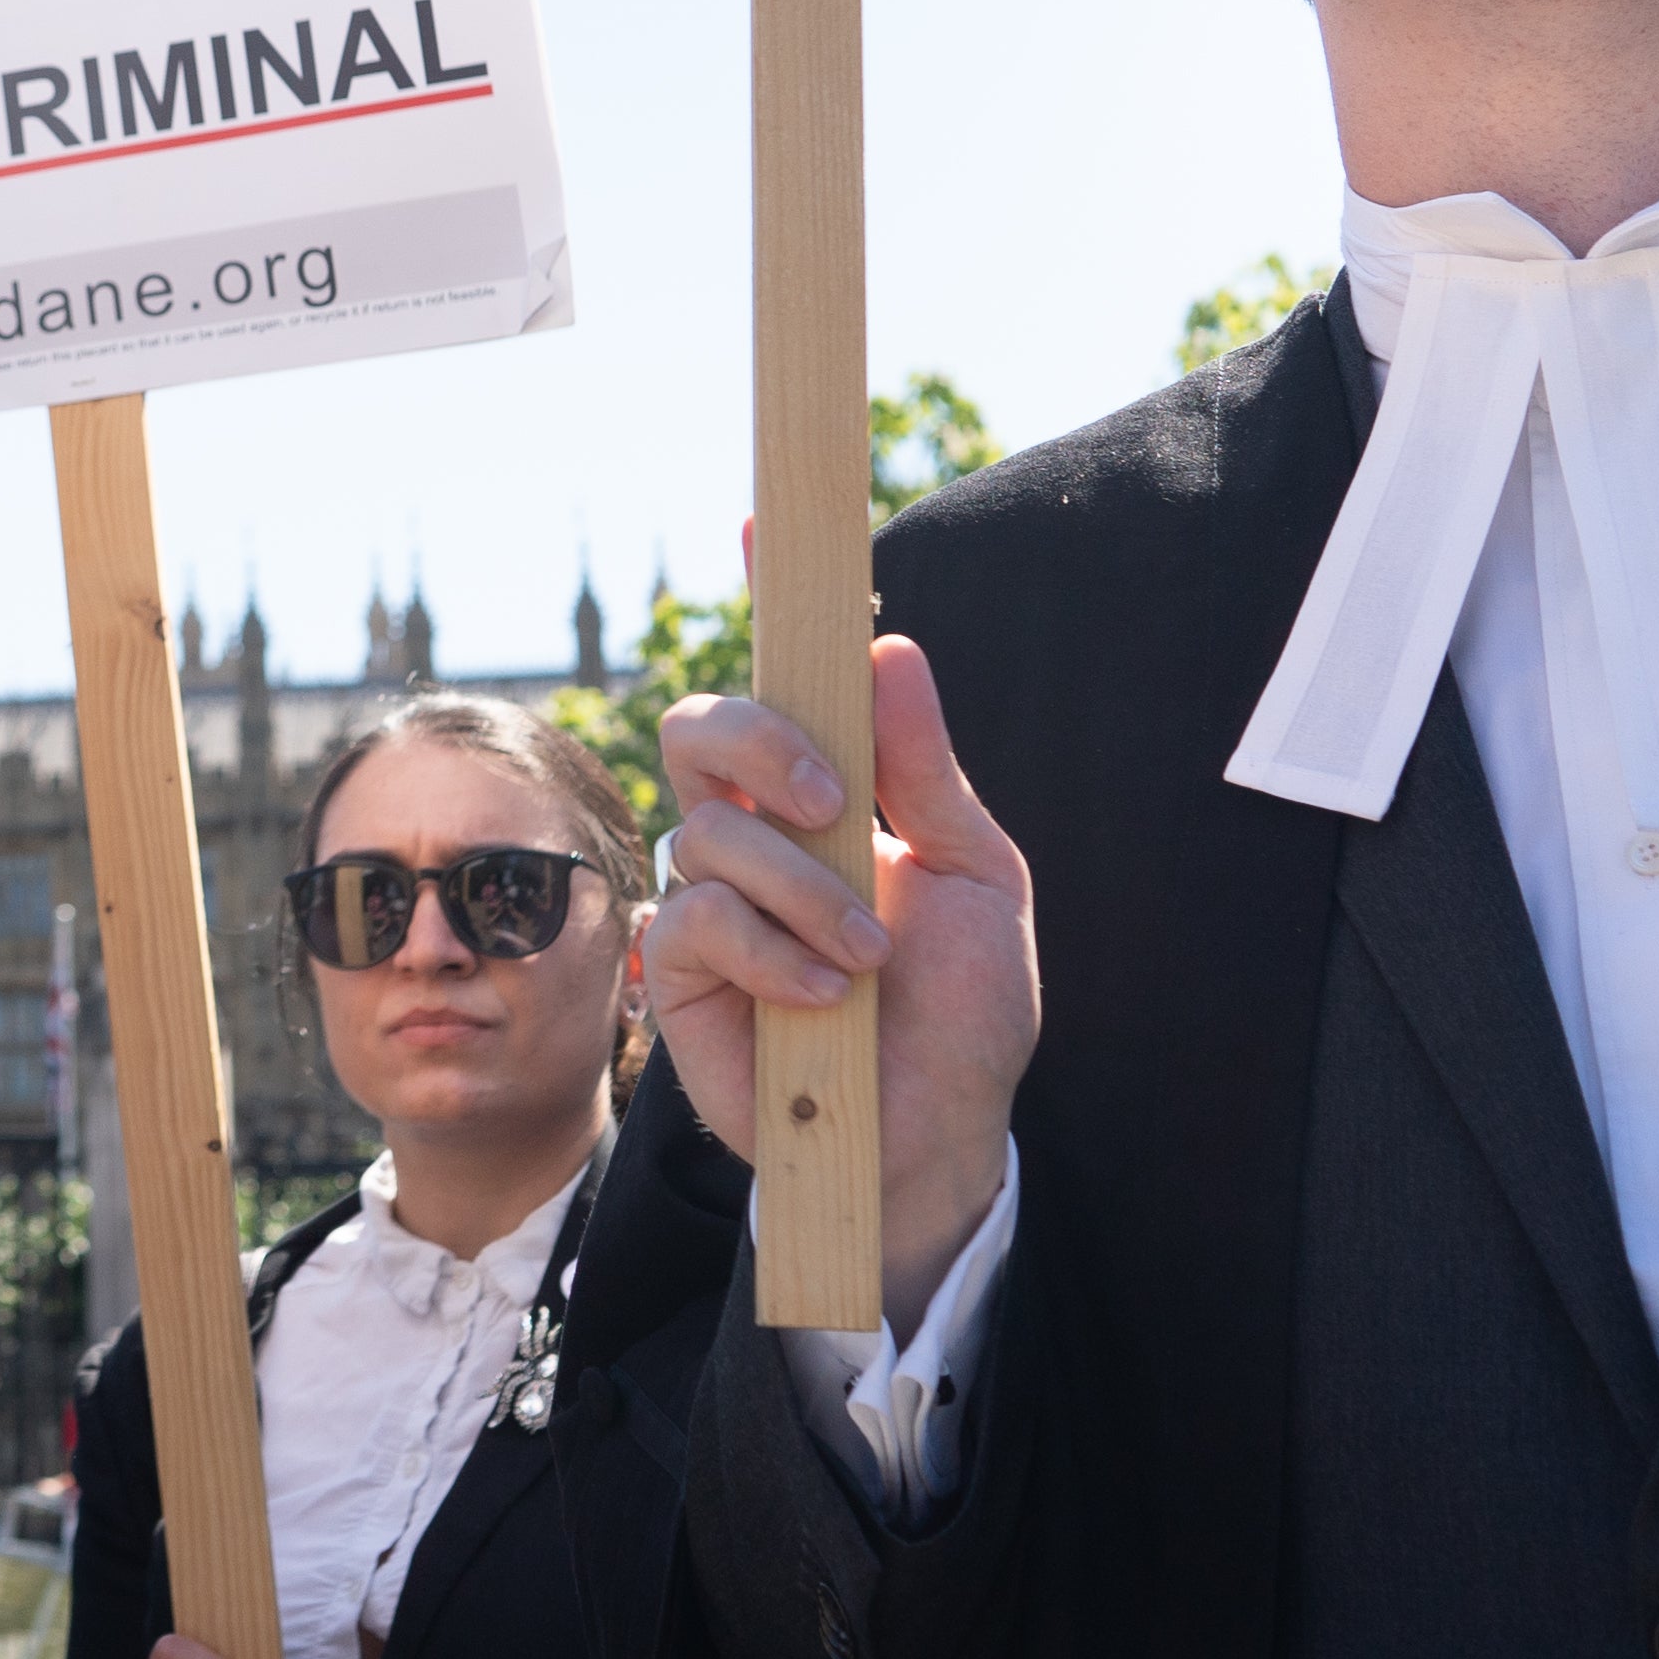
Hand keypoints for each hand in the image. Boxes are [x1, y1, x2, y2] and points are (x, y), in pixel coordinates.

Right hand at [647, 635, 1039, 1333]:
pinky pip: (700, 918)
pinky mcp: (682, 973)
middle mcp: (763, 830)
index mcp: (834, 791)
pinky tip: (823, 996)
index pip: (791, 679)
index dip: (772, 597)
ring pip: (711, 830)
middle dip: (763, 742)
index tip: (767, 525)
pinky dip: (773, 951)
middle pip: (704, 725)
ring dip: (805, 892)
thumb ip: (928, 770)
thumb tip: (890, 646)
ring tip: (864, 960)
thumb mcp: (976, 875)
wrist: (937, 1133)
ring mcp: (716, 897)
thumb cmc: (963, 1008)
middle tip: (835, 801)